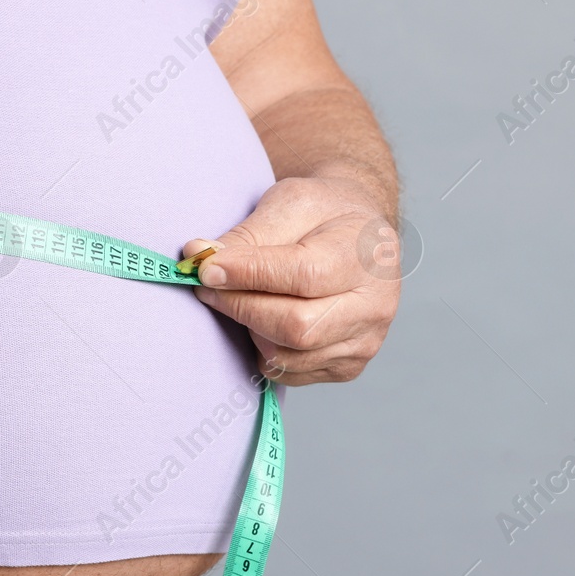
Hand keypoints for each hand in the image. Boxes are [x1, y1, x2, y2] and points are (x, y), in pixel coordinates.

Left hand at [186, 175, 400, 385]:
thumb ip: (249, 233)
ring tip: (243, 299)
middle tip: (209, 287)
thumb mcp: (291, 203)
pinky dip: (263, 349)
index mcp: (364, 256)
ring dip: (249, 329)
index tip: (206, 269)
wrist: (360, 238)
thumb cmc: (326, 215)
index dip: (248, 275)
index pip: (303, 275)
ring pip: (286, 355)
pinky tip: (265, 320)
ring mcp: (364, 343)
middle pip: (296, 327)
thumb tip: (200, 257)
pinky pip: (287, 372)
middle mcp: (374, 306)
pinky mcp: (347, 368)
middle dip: (241, 307)